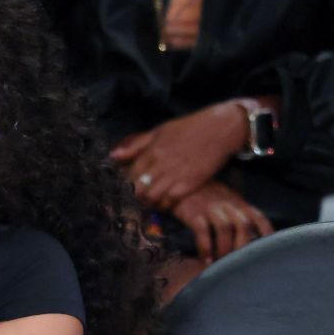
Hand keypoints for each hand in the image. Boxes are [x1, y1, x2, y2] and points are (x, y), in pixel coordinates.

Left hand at [110, 103, 249, 210]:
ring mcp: (175, 175)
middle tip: (135, 201)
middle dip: (134, 197)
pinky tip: (164, 204)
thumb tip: (112, 156)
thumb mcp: (160, 131)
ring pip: (151, 197)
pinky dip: (164, 205)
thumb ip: (136, 145)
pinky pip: (169, 201)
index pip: (130, 173)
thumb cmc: (189, 128)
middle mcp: (161, 163)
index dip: (126, 184)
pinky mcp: (189, 184)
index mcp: (152, 149)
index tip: (126, 190)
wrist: (220, 129)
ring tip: (149, 203)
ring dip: (148, 203)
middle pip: (138, 189)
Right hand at [169, 182, 274, 262]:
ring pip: (225, 228)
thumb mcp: (227, 201)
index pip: (259, 218)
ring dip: (225, 248)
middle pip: (244, 225)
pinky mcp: (194, 213)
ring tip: (221, 265)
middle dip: (243, 247)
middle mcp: (229, 204)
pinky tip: (205, 259)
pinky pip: (203, 231)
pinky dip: (205, 247)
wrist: (180, 182)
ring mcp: (212, 208)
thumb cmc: (205, 196)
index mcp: (239, 203)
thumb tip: (250, 240)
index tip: (270, 251)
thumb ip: (238, 217)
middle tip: (239, 265)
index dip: (266, 234)